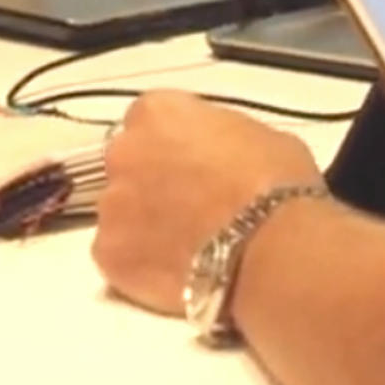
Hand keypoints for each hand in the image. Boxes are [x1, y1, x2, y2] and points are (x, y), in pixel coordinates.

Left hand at [89, 91, 323, 315]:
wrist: (269, 248)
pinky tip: (174, 271)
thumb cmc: (275, 183)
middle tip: (188, 205)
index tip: (195, 163)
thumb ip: (220, 138)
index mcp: (157, 113)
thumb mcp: (258, 136)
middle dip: (152, 181)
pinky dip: (140, 263)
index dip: (174, 144)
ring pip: (121, 212)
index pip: (152, 120)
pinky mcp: (109, 255)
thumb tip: (218, 156)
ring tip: (185, 245)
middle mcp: (123, 152)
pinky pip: (119, 256)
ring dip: (145, 223)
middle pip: (129, 163)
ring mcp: (111, 206)